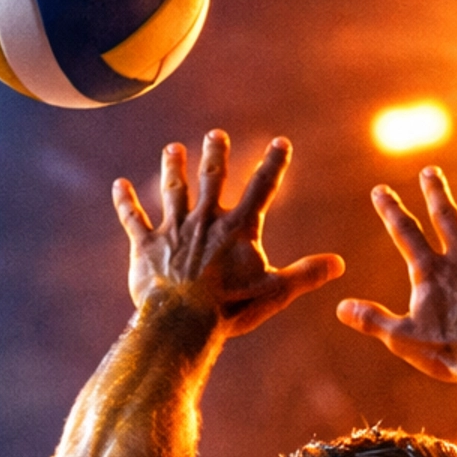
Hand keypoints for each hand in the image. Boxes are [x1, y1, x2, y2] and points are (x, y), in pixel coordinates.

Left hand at [115, 130, 342, 336]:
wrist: (182, 321)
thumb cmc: (230, 309)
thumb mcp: (274, 292)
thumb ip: (305, 275)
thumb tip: (338, 264)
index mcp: (238, 228)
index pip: (261, 189)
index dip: (273, 165)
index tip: (280, 143)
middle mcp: (205, 220)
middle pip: (211, 179)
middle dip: (215, 155)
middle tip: (215, 135)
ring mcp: (173, 230)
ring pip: (173, 190)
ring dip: (172, 168)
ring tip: (171, 149)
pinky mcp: (146, 246)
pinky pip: (134, 220)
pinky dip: (125, 202)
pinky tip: (118, 185)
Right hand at [337, 167, 456, 381]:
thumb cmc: (447, 351)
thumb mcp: (401, 338)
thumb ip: (372, 319)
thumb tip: (341, 307)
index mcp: (431, 272)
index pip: (405, 234)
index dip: (390, 210)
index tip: (380, 190)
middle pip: (449, 218)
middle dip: (437, 193)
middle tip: (430, 171)